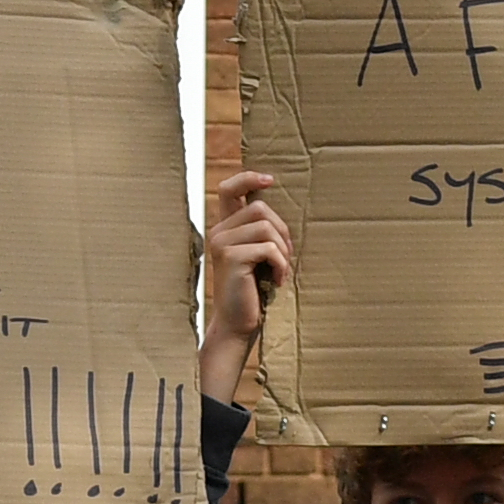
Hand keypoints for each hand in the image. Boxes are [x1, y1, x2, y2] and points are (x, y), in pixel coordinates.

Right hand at [201, 170, 290, 362]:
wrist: (237, 325)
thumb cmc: (252, 292)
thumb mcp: (258, 256)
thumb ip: (261, 232)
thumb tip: (280, 209)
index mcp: (225, 228)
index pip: (230, 189)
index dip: (249, 178)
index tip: (269, 179)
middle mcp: (219, 232)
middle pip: (260, 208)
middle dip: (282, 231)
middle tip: (285, 258)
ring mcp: (222, 243)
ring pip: (266, 227)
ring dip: (282, 251)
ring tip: (280, 271)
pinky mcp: (230, 258)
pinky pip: (268, 248)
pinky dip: (280, 265)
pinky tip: (277, 281)